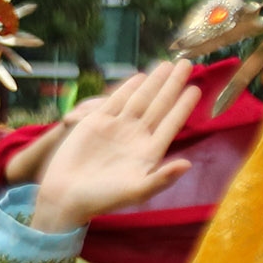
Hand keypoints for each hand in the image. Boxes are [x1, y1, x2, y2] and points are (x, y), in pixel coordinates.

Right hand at [29, 60, 200, 233]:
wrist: (66, 195)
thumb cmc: (102, 198)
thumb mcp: (136, 192)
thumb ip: (162, 179)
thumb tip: (187, 165)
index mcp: (149, 152)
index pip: (171, 123)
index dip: (183, 106)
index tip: (196, 89)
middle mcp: (135, 136)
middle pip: (159, 105)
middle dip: (173, 84)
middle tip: (188, 64)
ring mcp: (116, 128)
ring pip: (141, 98)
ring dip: (154, 81)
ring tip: (168, 64)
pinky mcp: (96, 122)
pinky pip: (117, 100)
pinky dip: (128, 87)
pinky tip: (140, 77)